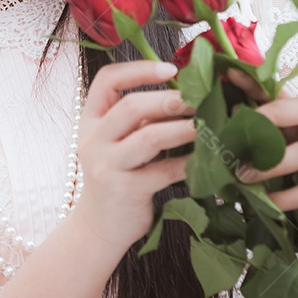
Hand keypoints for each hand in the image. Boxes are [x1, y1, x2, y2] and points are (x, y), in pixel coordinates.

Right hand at [70, 60, 196, 249]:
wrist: (99, 228)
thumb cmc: (117, 177)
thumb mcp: (117, 143)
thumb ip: (138, 120)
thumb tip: (186, 92)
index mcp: (90, 121)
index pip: (107, 80)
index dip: (139, 69)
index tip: (171, 69)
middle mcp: (93, 140)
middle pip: (131, 106)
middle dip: (170, 99)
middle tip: (200, 99)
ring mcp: (107, 166)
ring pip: (149, 137)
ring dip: (183, 128)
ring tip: (207, 124)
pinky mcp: (126, 190)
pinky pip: (163, 170)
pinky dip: (188, 162)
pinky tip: (206, 159)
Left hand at [226, 68, 297, 239]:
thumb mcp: (277, 147)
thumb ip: (255, 132)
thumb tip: (229, 113)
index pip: (280, 92)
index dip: (255, 82)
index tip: (230, 73)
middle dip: (270, 116)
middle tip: (238, 133)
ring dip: (270, 165)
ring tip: (242, 176)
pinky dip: (286, 197)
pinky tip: (268, 202)